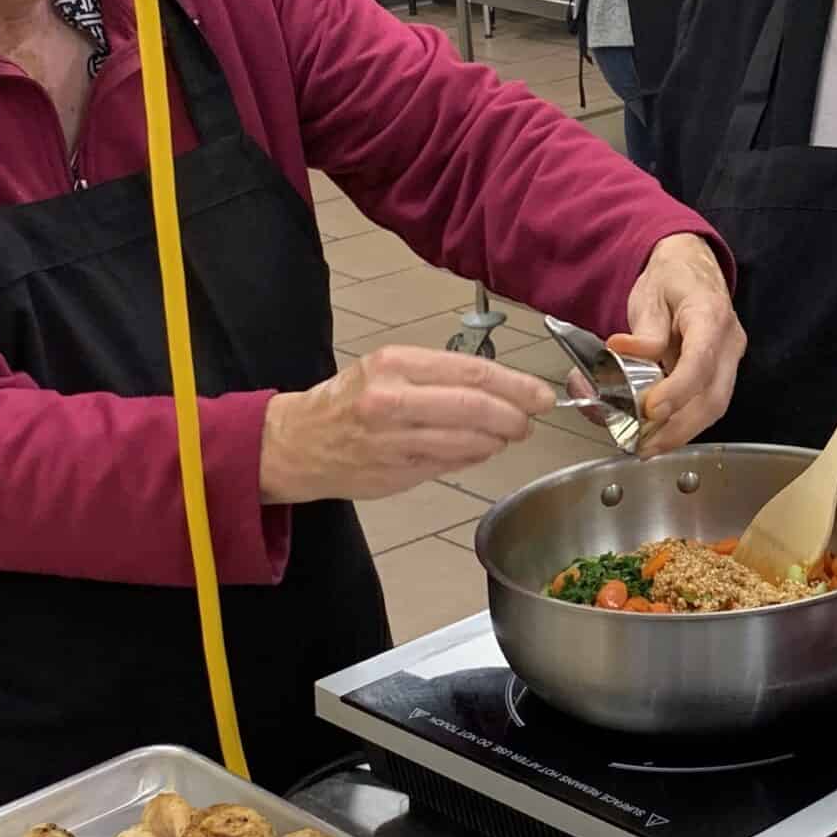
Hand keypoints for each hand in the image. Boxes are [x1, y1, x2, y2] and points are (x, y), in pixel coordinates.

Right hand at [260, 346, 553, 503]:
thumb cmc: (348, 401)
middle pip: (475, 408)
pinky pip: (450, 463)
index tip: (540, 394)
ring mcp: (394, 440)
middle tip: (530, 420)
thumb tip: (501, 392)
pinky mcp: (396, 472)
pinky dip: (474, 456)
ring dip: (497, 440)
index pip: (471, 372)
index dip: (515, 386)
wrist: (296, 443)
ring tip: (507, 435)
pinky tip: (479, 449)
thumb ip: (441, 378)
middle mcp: (392, 400)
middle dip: (514, 416)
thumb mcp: (387, 369)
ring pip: (467, 441)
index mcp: (394, 364)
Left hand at [612, 232, 743, 453]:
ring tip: (648, 446)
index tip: (650, 410)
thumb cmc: (671, 279)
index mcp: (710, 314)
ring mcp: (730, 360)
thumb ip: (644, 329)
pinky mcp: (723, 373)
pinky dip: (684, 424)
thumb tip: (623, 351)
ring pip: (715, 407)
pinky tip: (660, 435)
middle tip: (644, 445)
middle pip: (714, 396)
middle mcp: (728, 342)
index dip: (678, 389)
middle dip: (679, 428)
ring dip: (681, 433)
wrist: (692, 269)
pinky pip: (708, 404)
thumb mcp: (651, 294)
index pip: (701, 360)